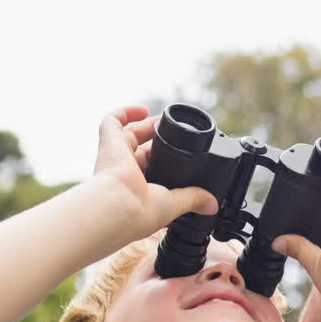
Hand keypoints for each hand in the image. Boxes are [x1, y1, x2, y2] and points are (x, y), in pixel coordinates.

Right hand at [91, 106, 217, 241]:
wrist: (118, 206)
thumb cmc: (140, 211)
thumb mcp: (173, 204)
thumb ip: (192, 199)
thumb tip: (211, 205)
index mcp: (137, 188)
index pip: (149, 168)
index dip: (162, 159)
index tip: (177, 154)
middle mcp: (124, 172)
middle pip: (141, 148)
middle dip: (157, 139)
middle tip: (174, 133)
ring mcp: (115, 156)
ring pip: (129, 134)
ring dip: (146, 124)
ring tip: (163, 120)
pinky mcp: (109, 143)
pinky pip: (111, 121)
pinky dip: (125, 112)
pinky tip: (142, 109)